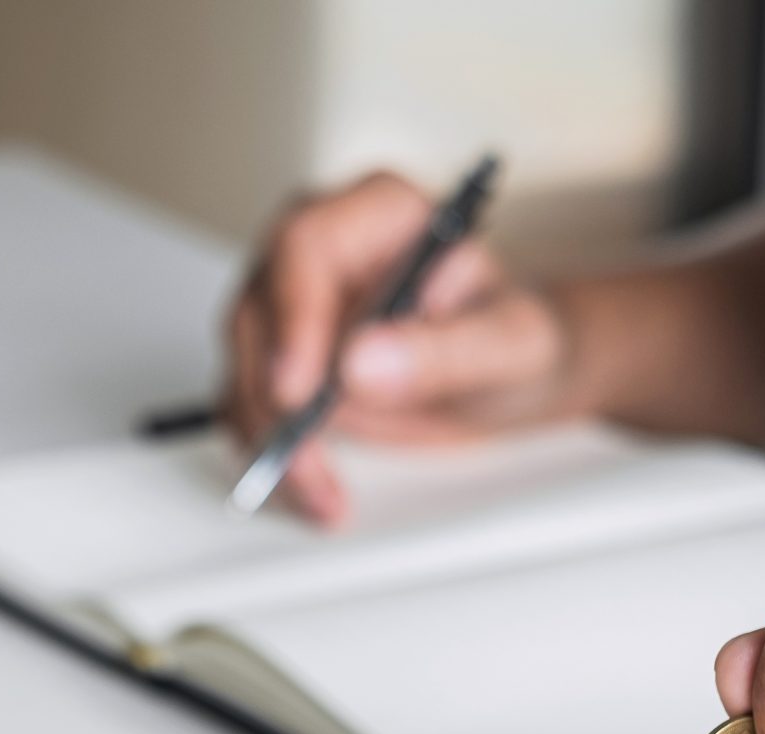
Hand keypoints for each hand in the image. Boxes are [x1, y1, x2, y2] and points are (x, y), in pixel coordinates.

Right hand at [221, 171, 581, 524]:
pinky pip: (250, 401)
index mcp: (383, 211)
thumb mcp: (511, 344)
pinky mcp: (282, 355)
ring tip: (325, 492)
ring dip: (270, 434)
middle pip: (259, 307)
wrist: (511, 372)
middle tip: (308, 461)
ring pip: (246, 362)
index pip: (308, 244)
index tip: (299, 388)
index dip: (293, 317)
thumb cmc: (517, 336)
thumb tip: (361, 363)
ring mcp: (295, 301)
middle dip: (274, 396)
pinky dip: (272, 450)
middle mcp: (327, 247)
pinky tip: (314, 489)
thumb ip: (445, 349)